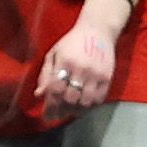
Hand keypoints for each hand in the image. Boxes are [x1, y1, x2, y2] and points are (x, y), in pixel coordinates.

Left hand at [26, 1, 123, 125]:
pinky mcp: (107, 78)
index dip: (50, 106)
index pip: (55, 90)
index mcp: (65, 61)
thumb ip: (45, 74)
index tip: (46, 115)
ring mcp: (95, 74)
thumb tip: (39, 95)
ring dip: (75, 111)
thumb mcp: (54, 53)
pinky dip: (89, 107)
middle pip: (69, 99)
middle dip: (61, 110)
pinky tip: (82, 106)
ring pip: (84, 102)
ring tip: (69, 111)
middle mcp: (80, 69)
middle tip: (56, 115)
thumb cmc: (72, 42)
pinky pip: (98, 100)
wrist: (98, 31)